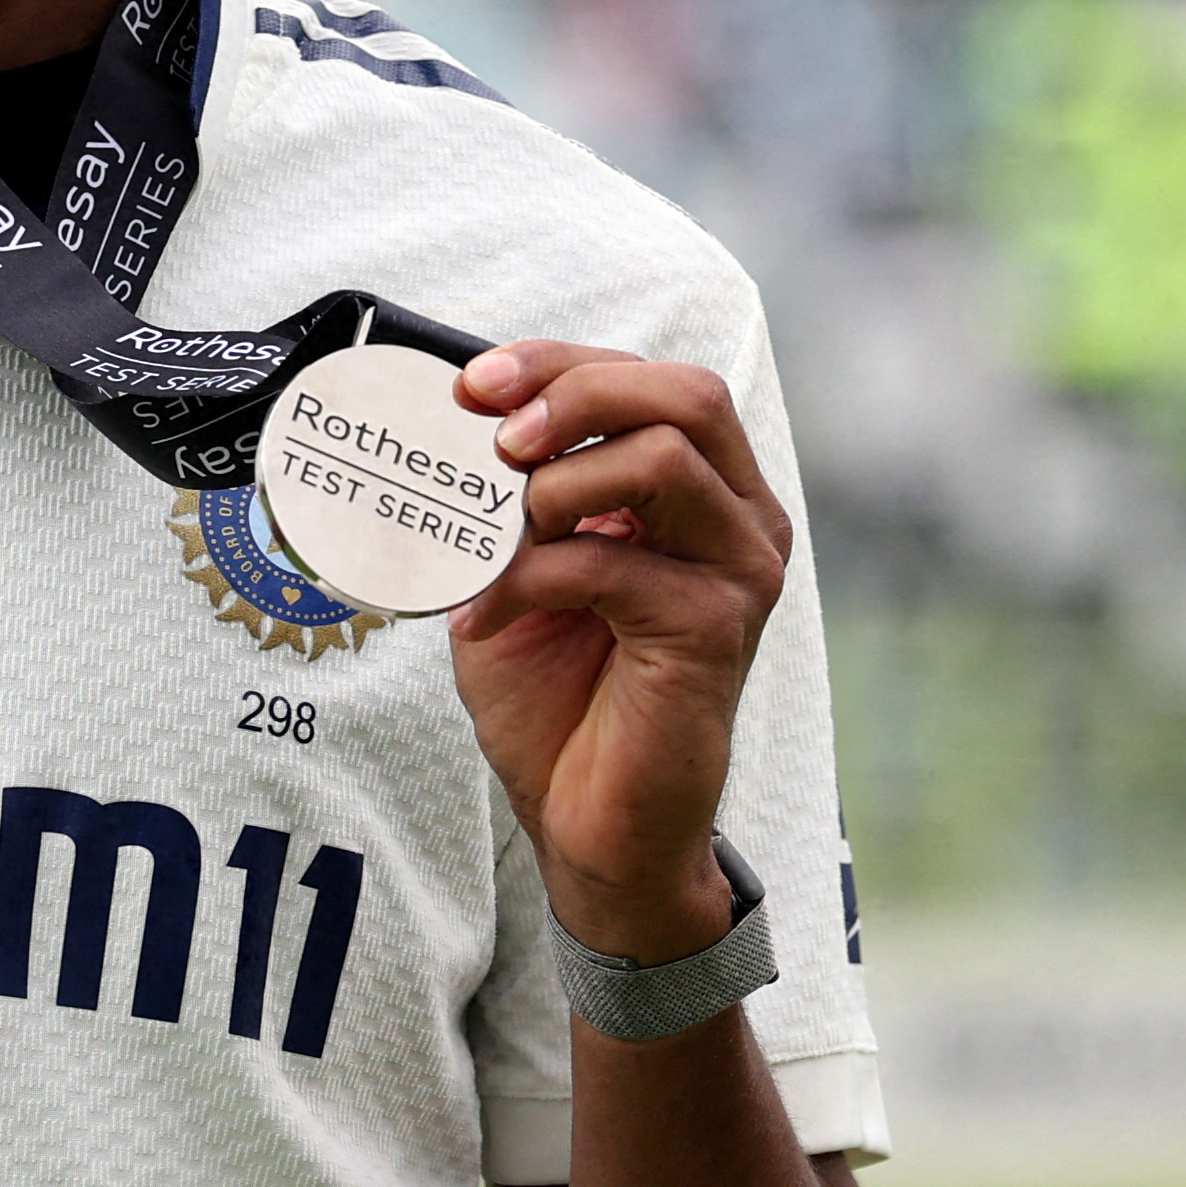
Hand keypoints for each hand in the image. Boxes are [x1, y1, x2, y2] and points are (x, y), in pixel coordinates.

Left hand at [443, 342, 792, 966]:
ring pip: (662, 459)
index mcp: (701, 489)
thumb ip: (502, 495)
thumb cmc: (557, 696)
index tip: (470, 386)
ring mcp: (740, 570)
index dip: (555, 365)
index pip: (646, 380)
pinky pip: (612, 562)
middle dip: (572, 393)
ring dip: (552, 487)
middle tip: (495, 440)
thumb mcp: (515, 568)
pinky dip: (526, 578)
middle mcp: (739, 517)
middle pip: (683, 394)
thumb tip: (446, 417)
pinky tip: (482, 617)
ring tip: (495, 540)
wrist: (586, 822)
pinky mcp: (714, 628)